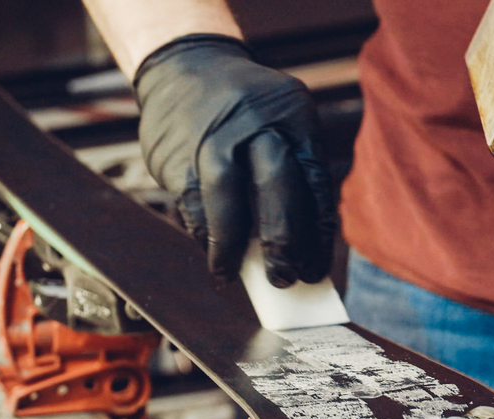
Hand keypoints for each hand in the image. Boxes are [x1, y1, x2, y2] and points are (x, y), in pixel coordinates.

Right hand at [133, 34, 334, 286]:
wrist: (187, 66)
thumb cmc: (248, 114)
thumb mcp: (283, 125)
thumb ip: (293, 178)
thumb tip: (298, 252)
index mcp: (295, 120)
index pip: (315, 184)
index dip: (317, 235)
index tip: (315, 269)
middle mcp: (258, 125)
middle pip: (277, 187)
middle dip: (283, 241)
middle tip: (285, 278)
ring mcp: (214, 137)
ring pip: (227, 200)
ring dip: (231, 247)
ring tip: (232, 274)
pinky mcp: (177, 153)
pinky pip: (192, 204)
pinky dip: (203, 234)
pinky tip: (211, 252)